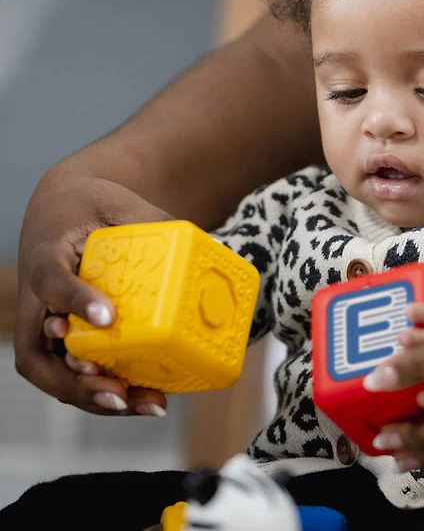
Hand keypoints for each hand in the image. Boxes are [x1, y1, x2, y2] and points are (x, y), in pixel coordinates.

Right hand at [15, 169, 171, 415]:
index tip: (107, 316)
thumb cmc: (91, 205)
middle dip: (79, 381)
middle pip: (40, 353)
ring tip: (146, 403)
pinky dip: (106, 390)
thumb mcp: (119, 201)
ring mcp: (46, 323)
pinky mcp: (63, 337)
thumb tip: (204, 243)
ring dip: (97, 397)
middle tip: (120, 389)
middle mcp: (37, 298)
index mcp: (46, 254)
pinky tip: (146, 398)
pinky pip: (75, 372)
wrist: (64, 208)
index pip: (52, 281)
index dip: (77, 301)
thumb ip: (152, 221)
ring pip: (56, 374)